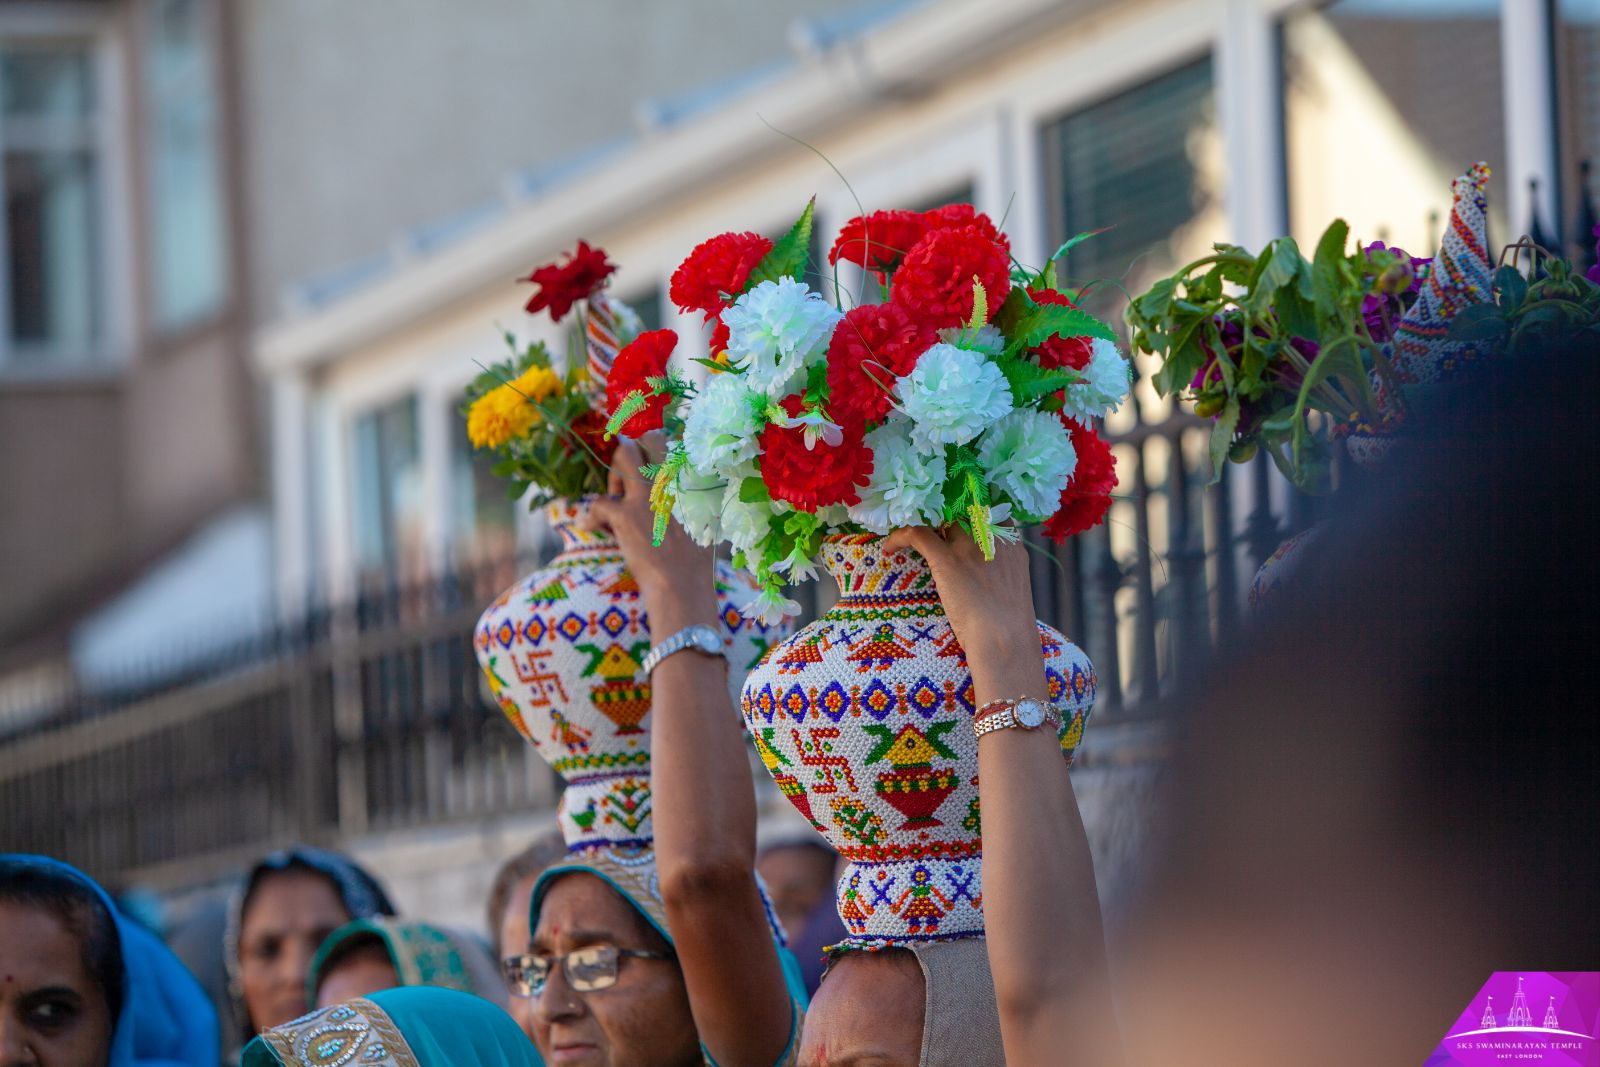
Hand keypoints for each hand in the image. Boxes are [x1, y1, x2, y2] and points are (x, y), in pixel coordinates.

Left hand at [579, 438, 718, 629]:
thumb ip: (701, 500)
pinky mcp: (624, 514)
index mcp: (689, 481)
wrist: (681, 584)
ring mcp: (645, 495)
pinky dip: (592, 516)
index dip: (654, 450)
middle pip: (645, 441)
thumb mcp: (708, 522)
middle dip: (631, 454)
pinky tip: (591, 527)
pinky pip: (600, 502)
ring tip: (614, 501)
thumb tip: (701, 491)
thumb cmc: (696, 562)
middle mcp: (669, 480)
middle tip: (626, 479)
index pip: (670, 444)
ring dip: (614, 477)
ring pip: (621, 457)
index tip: (647, 465)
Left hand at [882, 527, 1045, 701]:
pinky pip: (917, 533)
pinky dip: (900, 536)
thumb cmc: (1010, 626)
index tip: (955, 520)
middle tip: (928, 526)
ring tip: (908, 535)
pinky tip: (890, 547)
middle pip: (962, 511)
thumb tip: (983, 575)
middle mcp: (990, 538)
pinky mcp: (947, 558)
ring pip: (939, 519)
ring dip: (923, 524)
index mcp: (1011, 545)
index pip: (988, 512)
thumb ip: (1000, 571)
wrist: (1004, 638)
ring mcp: (968, 546)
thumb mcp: (1013, 588)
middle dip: (944, 516)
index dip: (969, 513)